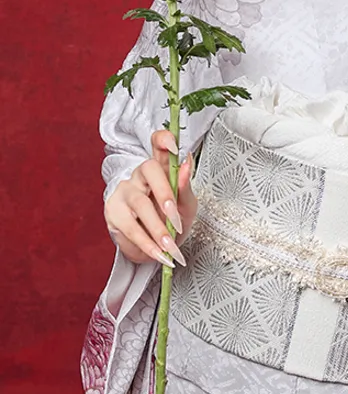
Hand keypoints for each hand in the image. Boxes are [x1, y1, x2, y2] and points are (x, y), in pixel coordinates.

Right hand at [104, 130, 196, 265]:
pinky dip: (146, 243)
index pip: (158, 144)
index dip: (164, 140)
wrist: (159, 247)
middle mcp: (141, 175)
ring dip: (157, 227)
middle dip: (165, 193)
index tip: (174, 147)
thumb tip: (186, 163)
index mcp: (162, 168)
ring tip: (170, 246)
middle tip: (176, 217)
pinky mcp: (113, 213)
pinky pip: (129, 227)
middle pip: (149, 169)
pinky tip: (157, 253)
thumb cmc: (174, 220)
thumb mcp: (187, 206)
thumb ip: (186, 187)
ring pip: (139, 203)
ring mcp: (125, 192)